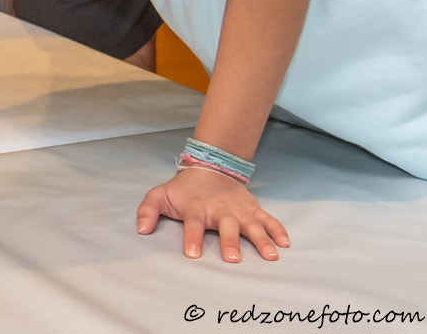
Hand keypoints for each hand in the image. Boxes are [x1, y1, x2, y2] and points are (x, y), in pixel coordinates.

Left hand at [137, 169, 289, 262]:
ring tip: (271, 256)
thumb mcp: (160, 195)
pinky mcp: (252, 208)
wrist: (209, 168)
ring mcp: (238, 210)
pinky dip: (278, 230)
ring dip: (261, 239)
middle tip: (232, 259)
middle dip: (229, 242)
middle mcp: (219, 210)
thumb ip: (147, 210)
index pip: (192, 223)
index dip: (191, 237)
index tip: (192, 254)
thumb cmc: (183, 190)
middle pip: (226, 226)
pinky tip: (285, 243)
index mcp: (196, 208)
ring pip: (251, 224)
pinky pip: (268, 219)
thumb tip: (141, 230)